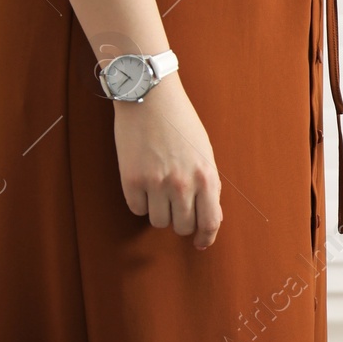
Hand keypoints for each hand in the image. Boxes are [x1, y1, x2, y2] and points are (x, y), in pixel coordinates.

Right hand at [110, 74, 222, 248]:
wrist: (150, 99)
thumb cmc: (181, 124)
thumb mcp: (205, 154)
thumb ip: (209, 185)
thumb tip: (210, 217)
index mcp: (206, 177)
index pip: (210, 221)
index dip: (206, 237)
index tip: (200, 242)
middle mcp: (182, 184)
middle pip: (182, 227)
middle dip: (180, 222)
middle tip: (176, 209)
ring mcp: (156, 183)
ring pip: (158, 221)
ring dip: (159, 212)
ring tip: (158, 192)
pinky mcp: (131, 179)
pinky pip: (136, 209)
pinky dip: (139, 202)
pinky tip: (142, 186)